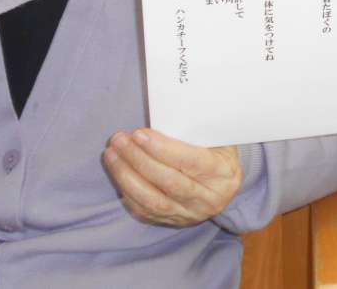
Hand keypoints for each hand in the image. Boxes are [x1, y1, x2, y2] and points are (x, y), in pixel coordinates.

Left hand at [103, 129, 242, 226]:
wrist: (224, 185)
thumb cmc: (217, 152)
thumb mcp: (217, 138)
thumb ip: (197, 129)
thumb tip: (165, 114)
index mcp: (223, 173)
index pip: (191, 162)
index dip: (163, 148)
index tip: (139, 134)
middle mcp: (208, 198)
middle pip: (169, 182)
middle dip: (139, 159)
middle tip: (119, 139)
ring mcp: (190, 214)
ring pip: (153, 200)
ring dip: (127, 176)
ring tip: (112, 154)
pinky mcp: (173, 221)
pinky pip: (145, 211)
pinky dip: (128, 191)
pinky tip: (118, 172)